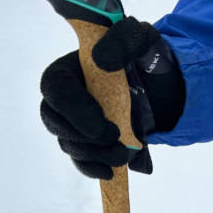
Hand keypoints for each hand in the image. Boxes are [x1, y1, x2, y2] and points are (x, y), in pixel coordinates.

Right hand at [40, 17, 185, 179]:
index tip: (103, 125)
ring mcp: (71, 124)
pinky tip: (111, 173)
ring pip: (69, 145)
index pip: (56, 90)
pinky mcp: (84, 143)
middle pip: (55, 123)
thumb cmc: (141, 57)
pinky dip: (93, 169)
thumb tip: (103, 59)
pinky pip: (80, 161)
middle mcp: (62, 99)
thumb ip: (124, 39)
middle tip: (116, 140)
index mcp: (67, 69)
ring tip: (124, 155)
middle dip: (85, 138)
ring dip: (95, 155)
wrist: (156, 85)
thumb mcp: (139, 40)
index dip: (75, 111)